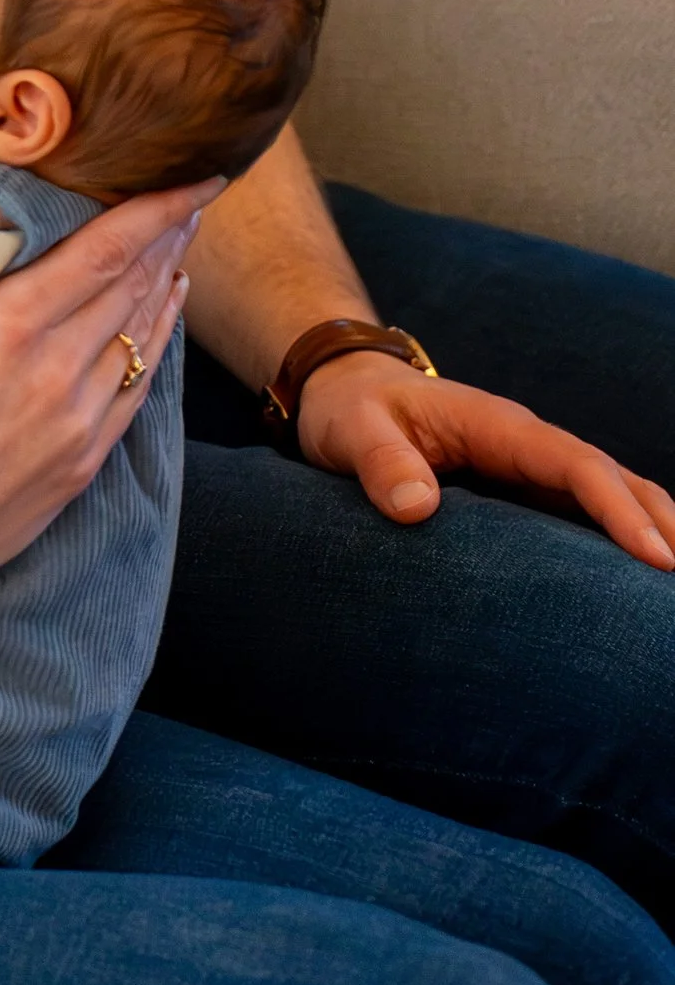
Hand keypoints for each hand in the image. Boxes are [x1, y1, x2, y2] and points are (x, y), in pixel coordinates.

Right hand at [0, 185, 212, 793]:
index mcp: (1, 330)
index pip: (100, 253)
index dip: (153, 212)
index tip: (191, 182)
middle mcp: (51, 372)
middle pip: (130, 288)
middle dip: (164, 239)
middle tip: (189, 203)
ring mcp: (74, 423)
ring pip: (139, 339)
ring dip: (163, 289)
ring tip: (181, 250)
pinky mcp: (79, 464)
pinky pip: (133, 392)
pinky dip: (153, 349)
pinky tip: (158, 325)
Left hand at [298, 355, 674, 571]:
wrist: (342, 392)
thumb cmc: (350, 410)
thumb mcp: (352, 430)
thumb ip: (382, 463)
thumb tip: (417, 510)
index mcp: (498, 426)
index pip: (577, 466)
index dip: (619, 510)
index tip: (656, 557)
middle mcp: (526, 445)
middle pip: (613, 479)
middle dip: (660, 523)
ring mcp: (526, 468)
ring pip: (606, 496)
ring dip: (648, 532)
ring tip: (670, 592)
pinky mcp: (518, 492)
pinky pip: (577, 515)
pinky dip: (613, 541)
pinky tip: (628, 583)